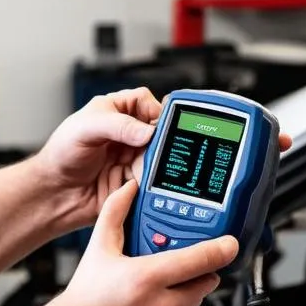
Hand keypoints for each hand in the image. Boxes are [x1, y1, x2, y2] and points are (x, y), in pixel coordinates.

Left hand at [36, 87, 293, 231]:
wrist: (53, 194)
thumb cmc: (63, 153)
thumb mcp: (85, 127)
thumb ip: (116, 123)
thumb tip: (146, 129)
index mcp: (132, 112)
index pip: (172, 108)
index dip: (199, 113)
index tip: (221, 120)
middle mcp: (143, 137)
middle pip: (190, 137)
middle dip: (222, 141)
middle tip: (252, 144)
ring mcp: (147, 164)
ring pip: (187, 165)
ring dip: (208, 170)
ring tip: (236, 174)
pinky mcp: (146, 189)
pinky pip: (173, 189)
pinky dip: (190, 194)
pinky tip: (205, 197)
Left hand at [36, 88, 161, 229]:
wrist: (54, 192)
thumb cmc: (60, 154)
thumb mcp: (86, 130)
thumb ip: (119, 126)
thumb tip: (148, 131)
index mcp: (114, 110)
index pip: (145, 101)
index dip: (154, 110)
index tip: (157, 126)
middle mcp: (125, 133)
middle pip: (156, 131)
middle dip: (157, 142)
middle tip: (150, 151)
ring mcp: (129, 156)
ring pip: (156, 157)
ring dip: (150, 164)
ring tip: (135, 169)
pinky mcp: (131, 179)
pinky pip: (149, 179)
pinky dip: (146, 182)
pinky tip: (132, 183)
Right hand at [59, 180, 237, 305]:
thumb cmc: (87, 297)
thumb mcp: (98, 247)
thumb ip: (115, 212)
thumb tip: (129, 188)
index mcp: (147, 277)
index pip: (200, 260)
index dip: (221, 249)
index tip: (231, 242)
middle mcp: (162, 303)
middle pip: (208, 278)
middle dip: (202, 264)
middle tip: (186, 253)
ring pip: (200, 296)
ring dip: (193, 283)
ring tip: (168, 274)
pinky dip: (183, 300)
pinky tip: (161, 293)